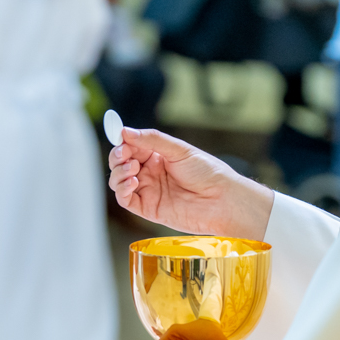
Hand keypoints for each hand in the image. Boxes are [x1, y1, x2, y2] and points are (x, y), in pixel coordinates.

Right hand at [109, 127, 275, 239]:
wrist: (222, 199)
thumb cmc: (208, 173)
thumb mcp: (179, 150)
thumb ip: (152, 140)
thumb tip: (126, 131)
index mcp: (158, 156)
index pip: (131, 146)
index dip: (122, 141)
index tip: (118, 135)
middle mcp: (150, 172)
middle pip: (121, 163)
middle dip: (118, 156)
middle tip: (124, 154)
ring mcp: (148, 190)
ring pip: (118, 180)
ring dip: (119, 172)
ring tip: (131, 168)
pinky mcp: (148, 208)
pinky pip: (125, 199)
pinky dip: (122, 189)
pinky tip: (132, 182)